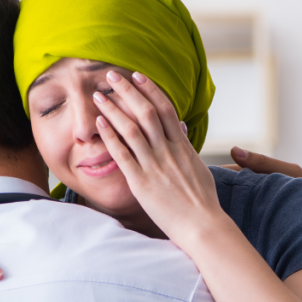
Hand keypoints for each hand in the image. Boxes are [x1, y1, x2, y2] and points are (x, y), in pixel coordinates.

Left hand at [92, 70, 233, 249]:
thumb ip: (188, 148)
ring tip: (98, 95)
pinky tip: (99, 123)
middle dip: (127, 90)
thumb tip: (183, 130)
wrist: (203, 226)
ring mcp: (154, 166)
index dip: (150, 89)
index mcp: (183, 147)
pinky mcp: (141, 182)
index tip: (137, 76)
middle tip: (111, 75)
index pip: (165, 109)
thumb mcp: (199, 169)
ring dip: (113, 109)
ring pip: (131, 129)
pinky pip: (123, 154)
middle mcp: (168, 152)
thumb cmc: (203, 203)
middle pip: (146, 112)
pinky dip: (110, 136)